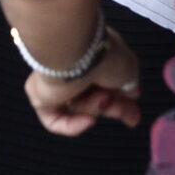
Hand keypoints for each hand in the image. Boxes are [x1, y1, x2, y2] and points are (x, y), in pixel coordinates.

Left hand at [24, 26, 142, 135]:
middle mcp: (73, 66)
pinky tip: (88, 121)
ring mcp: (55, 80)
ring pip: (79, 107)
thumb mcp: (128, 68)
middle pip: (94, 98)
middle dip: (114, 108)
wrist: (73, 49)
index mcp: (92, 54)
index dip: (122, 102)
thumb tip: (131, 93)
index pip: (106, 83)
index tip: (133, 116)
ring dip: (96, 107)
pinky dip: (72, 125)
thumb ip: (129, 83)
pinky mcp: (40, 95)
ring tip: (102, 98)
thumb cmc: (102, 54)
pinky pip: (55, 120)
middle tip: (129, 117)